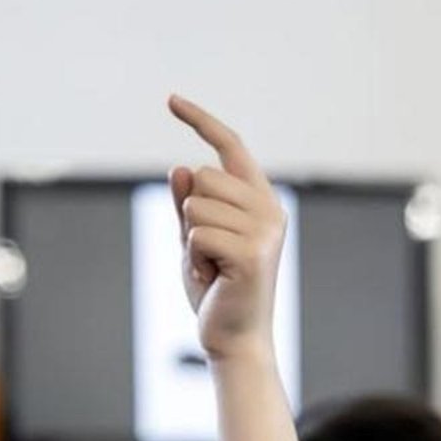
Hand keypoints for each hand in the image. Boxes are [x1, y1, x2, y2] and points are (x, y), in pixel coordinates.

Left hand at [168, 95, 288, 361]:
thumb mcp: (195, 239)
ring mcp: (265, 231)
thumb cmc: (217, 292)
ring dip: (190, 239)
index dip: (201, 120)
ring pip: (195, 205)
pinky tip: (213, 280)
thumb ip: (189, 205)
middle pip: (203, 176)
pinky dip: (193, 258)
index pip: (231, 147)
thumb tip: (183, 167)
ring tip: (211, 268)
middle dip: (190, 214)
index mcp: (261, 201)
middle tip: (209, 254)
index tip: (171, 99)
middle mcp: (270, 210)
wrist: (235, 340)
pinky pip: (196, 233)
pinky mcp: (252, 253)